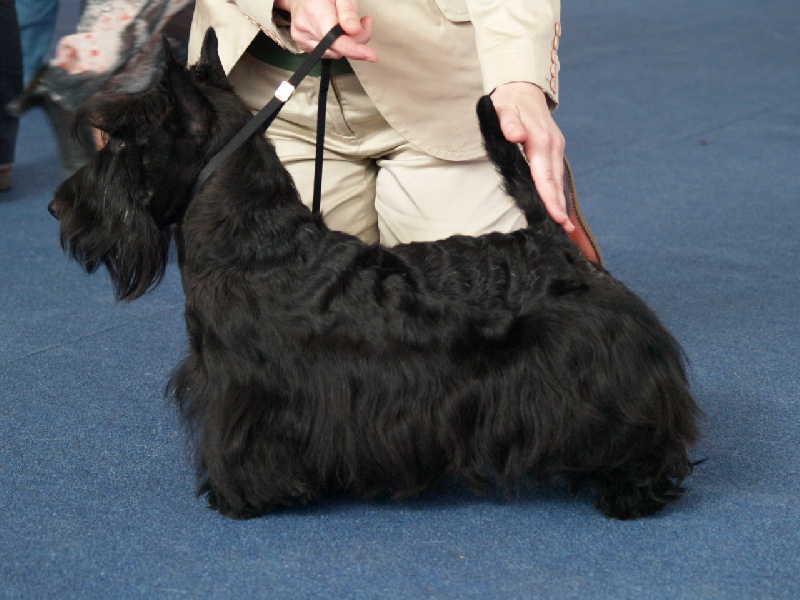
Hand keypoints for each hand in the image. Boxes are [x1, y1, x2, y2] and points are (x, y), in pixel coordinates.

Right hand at [275, 0, 376, 61]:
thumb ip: (348, 11)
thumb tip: (355, 31)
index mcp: (315, 13)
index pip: (337, 41)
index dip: (356, 50)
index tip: (371, 55)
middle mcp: (306, 30)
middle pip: (339, 48)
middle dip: (357, 39)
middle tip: (364, 22)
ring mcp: (302, 40)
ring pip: (335, 53)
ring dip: (347, 43)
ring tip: (348, 24)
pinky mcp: (303, 46)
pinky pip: (328, 53)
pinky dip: (337, 45)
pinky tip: (337, 32)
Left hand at [490, 82, 572, 232]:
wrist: (521, 88)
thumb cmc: (508, 101)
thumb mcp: (502, 108)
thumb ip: (508, 122)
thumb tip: (515, 135)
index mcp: (540, 141)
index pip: (545, 176)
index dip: (551, 198)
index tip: (557, 217)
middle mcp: (552, 146)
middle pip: (555, 182)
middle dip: (560, 207)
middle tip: (564, 230)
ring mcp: (555, 148)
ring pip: (558, 180)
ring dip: (561, 202)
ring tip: (564, 225)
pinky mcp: (554, 149)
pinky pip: (556, 174)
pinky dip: (557, 191)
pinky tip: (557, 205)